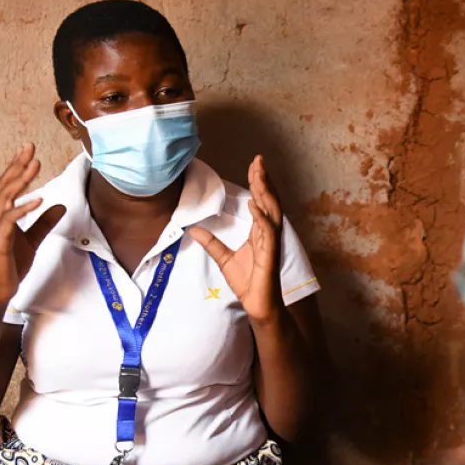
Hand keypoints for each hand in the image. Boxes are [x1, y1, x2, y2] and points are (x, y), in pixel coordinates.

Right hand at [0, 144, 65, 305]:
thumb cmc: (9, 266)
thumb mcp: (32, 240)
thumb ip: (43, 223)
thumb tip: (59, 206)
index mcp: (2, 217)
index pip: (9, 187)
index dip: (18, 168)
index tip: (29, 151)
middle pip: (5, 186)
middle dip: (17, 166)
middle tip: (29, 147)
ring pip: (4, 199)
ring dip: (20, 181)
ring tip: (34, 165)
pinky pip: (9, 222)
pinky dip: (23, 209)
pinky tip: (38, 200)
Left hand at [190, 155, 282, 321]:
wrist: (257, 304)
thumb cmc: (248, 282)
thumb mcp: (224, 259)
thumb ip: (212, 243)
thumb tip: (193, 230)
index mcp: (260, 232)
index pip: (260, 201)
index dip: (257, 183)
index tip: (253, 165)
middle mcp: (269, 233)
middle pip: (269, 200)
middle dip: (264, 180)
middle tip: (258, 160)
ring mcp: (271, 243)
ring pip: (272, 211)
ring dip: (266, 192)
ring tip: (259, 174)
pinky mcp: (270, 254)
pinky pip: (268, 232)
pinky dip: (263, 217)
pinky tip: (256, 204)